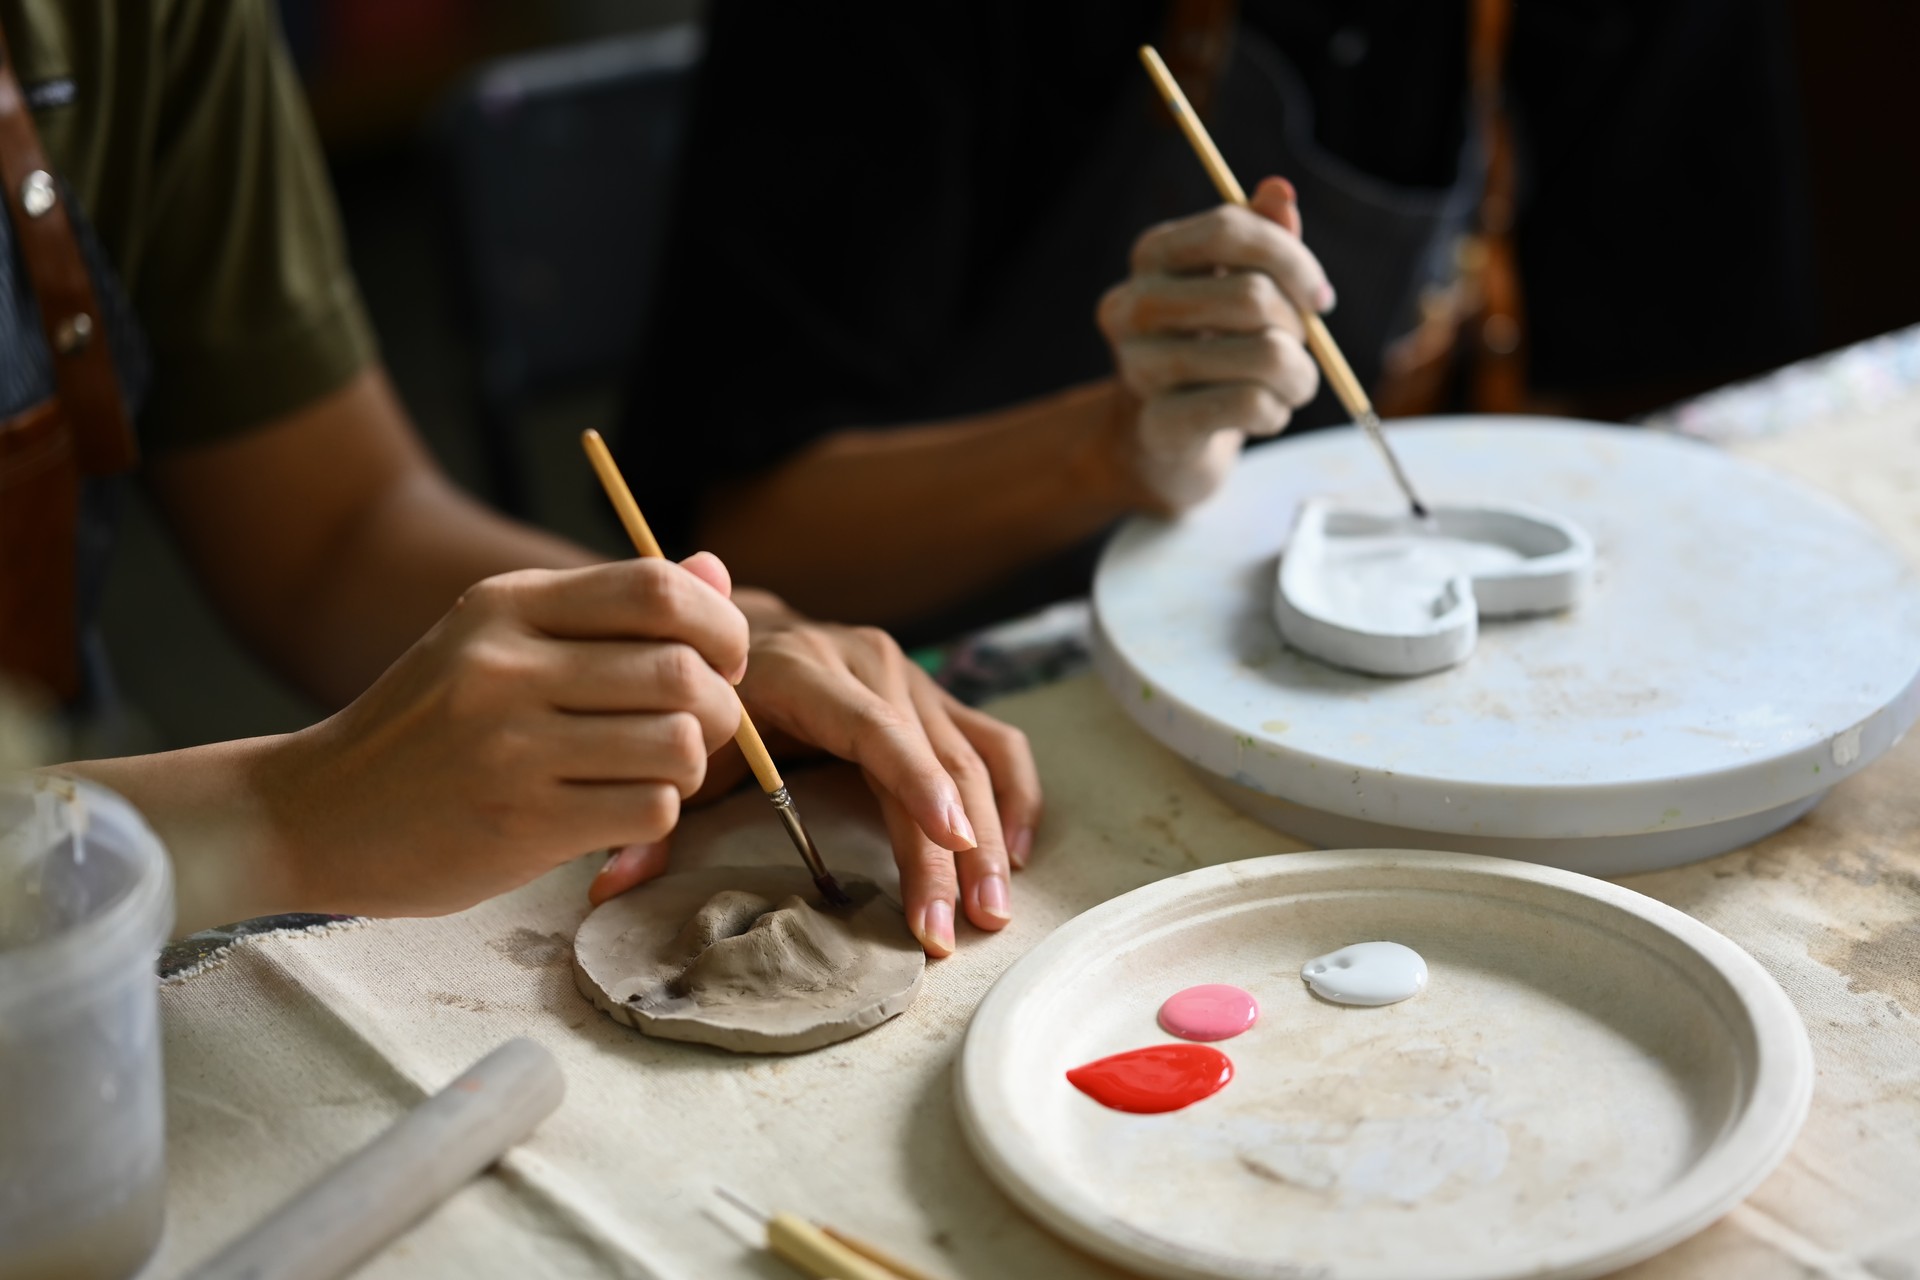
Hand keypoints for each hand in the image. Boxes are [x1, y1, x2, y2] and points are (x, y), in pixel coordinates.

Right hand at [257, 555, 750, 916]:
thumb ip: (610, 609)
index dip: (719, 626)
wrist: (314, 812)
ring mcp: (510, 748)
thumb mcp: (501, 641)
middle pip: (682, 672)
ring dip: (692, 766)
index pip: (657, 590)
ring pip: (678, 745)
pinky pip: (648, 810)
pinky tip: (619, 811)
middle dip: (720, 707)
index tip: (721, 659)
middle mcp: (506, 666)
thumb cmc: (429, 727)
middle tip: (702, 728)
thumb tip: (715, 571)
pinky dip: (657, 814)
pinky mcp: (518, 824)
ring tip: (657, 772)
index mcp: (507, 604)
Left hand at [591, 592, 1043, 958]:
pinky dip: (1015, 796)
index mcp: (806, 668)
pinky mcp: (935, 698)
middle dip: (953, 847)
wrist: (730, 625)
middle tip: (957, 925)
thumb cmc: (708, 694)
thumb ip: (653, 811)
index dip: (913, 782)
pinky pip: (994, 744)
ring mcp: (911, 679)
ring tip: (991, 910)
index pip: (875, 729)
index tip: (944, 840)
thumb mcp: (683, 743)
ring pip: (972, 757)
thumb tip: (609, 885)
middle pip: (933, 758)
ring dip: (992, 834)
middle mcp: (871, 664)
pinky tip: (1017, 853)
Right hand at [1096, 176, 1328, 511]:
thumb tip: (1279, 191)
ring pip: (1264, 356)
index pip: (1227, 229)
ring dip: (1300, 375)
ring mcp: (1137, 367)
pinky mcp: (1157, 424)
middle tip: (1300, 346)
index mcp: (1151, 255)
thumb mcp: (1237, 284)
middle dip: (1298, 326)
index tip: (1320, 297)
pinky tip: (1265, 414)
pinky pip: (1250, 404)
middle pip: (1250, 296)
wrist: (1165, 438)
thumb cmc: (1213, 347)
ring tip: (1292, 385)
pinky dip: (1277, 411)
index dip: (1290, 257)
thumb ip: (1261, 238)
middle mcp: (1130, 306)